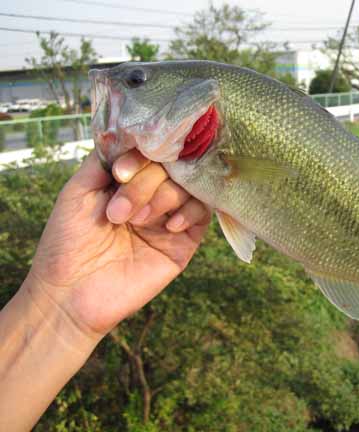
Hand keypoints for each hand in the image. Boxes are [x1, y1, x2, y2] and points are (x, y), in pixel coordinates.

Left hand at [25, 150, 209, 341]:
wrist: (72, 293)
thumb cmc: (68, 243)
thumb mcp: (77, 191)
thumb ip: (105, 160)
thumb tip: (130, 137)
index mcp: (128, 182)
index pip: (150, 152)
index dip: (141, 157)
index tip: (122, 174)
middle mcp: (151, 195)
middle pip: (170, 167)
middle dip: (145, 184)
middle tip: (120, 213)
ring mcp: (169, 217)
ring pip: (188, 186)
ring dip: (163, 197)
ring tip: (137, 222)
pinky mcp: (185, 241)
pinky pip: (202, 213)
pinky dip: (188, 212)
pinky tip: (166, 227)